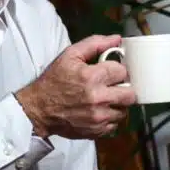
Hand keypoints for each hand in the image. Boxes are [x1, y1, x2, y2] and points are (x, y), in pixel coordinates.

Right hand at [15, 34, 135, 139]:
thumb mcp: (70, 55)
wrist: (38, 109)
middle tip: (114, 87)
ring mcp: (98, 117)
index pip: (123, 72)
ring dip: (118, 105)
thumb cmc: (54, 81)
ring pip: (124, 111)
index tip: (111, 73)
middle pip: (130, 94)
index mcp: (92, 77)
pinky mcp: (96, 131)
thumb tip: (117, 39)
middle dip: (124, 89)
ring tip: (105, 99)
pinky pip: (115, 125)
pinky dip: (110, 118)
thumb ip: (95, 44)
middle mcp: (98, 98)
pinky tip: (99, 111)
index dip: (118, 71)